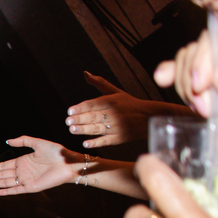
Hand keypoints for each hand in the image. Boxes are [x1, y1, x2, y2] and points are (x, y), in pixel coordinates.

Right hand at [0, 136, 78, 194]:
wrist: (69, 162)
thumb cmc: (56, 152)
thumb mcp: (38, 143)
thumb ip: (23, 141)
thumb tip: (7, 141)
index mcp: (22, 161)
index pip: (2, 166)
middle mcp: (22, 172)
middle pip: (0, 174)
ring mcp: (26, 180)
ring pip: (5, 182)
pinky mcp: (32, 187)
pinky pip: (16, 190)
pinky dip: (7, 192)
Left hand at [65, 71, 193, 147]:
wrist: (149, 118)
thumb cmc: (129, 103)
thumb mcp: (115, 92)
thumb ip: (99, 83)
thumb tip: (85, 73)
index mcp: (111, 101)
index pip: (93, 104)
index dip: (81, 108)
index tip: (70, 111)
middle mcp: (113, 114)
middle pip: (93, 117)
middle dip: (80, 119)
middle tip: (68, 121)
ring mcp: (116, 127)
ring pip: (97, 128)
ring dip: (84, 130)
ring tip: (72, 129)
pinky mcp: (119, 138)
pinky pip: (105, 141)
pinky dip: (96, 142)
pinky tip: (85, 144)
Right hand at [155, 29, 217, 166]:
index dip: (202, 59)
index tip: (200, 85)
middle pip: (198, 52)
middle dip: (191, 78)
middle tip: (203, 107)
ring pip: (187, 66)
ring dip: (184, 87)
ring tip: (202, 110)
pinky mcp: (210, 95)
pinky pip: (185, 80)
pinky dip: (172, 79)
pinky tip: (163, 80)